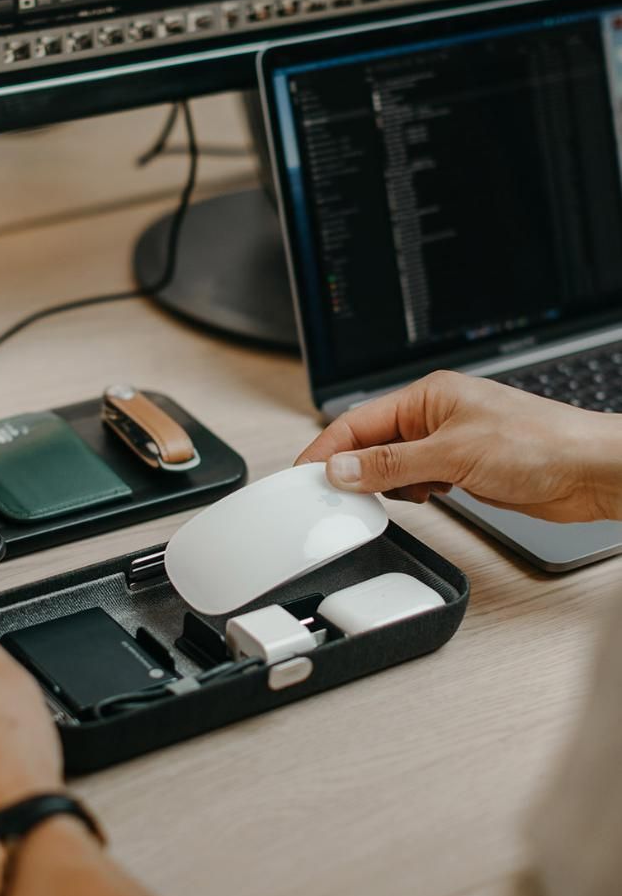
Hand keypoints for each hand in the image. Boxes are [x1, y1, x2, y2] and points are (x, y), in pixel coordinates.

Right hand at [295, 370, 621, 521]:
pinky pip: (416, 480)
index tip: (304, 474)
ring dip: (384, 484)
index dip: (328, 448)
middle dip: (353, 469)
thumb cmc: (540, 444)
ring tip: (384, 497)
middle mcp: (435, 416)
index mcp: (427, 396)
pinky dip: (410, 493)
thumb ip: (390, 465)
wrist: (591, 472)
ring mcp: (448, 443)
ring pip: (393, 465)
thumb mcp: (451, 455)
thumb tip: (343, 469)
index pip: (358, 421)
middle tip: (330, 495)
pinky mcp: (462, 469)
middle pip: (372, 443)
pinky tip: (421, 499)